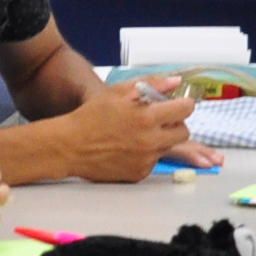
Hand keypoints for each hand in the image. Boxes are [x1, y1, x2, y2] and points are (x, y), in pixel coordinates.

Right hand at [56, 78, 207, 182]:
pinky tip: (129, 147)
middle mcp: (150, 141)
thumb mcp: (119, 92)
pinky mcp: (139, 174)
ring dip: (160, 139)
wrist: (70, 146)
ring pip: (169, 147)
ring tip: (137, 133)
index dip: (183, 104)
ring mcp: (146, 160)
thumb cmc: (91, 117)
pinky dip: (147, 154)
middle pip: (184, 132)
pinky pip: (154, 161)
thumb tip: (176, 82)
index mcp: (147, 117)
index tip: (178, 104)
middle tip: (159, 119)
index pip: (185, 110)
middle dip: (175, 124)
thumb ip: (151, 84)